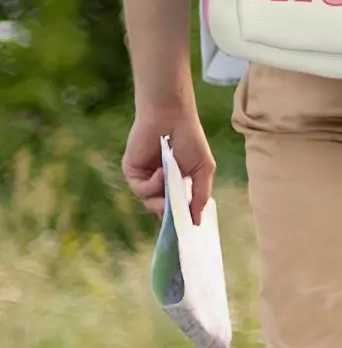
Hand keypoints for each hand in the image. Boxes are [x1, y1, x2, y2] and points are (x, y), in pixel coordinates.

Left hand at [122, 106, 214, 226]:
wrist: (171, 117)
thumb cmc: (191, 139)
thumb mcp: (203, 169)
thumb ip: (200, 196)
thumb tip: (197, 222)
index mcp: (177, 183)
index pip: (176, 208)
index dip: (180, 219)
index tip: (187, 229)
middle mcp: (160, 184)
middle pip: (162, 210)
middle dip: (171, 213)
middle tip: (178, 212)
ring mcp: (145, 179)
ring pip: (150, 203)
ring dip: (162, 197)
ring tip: (171, 180)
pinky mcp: (132, 173)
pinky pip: (141, 190)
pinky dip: (153, 185)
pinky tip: (162, 171)